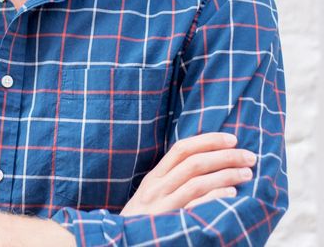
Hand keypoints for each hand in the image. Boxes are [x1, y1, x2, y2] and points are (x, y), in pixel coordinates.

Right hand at [120, 132, 255, 215]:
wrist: (125, 244)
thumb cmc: (143, 222)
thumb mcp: (151, 196)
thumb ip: (171, 181)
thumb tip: (205, 165)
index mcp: (154, 177)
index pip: (182, 148)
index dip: (208, 140)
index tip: (232, 139)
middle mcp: (157, 187)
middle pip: (194, 163)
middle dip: (225, 156)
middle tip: (249, 156)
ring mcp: (163, 205)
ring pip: (197, 182)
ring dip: (226, 174)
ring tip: (247, 174)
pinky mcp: (170, 222)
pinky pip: (195, 205)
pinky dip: (215, 196)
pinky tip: (232, 193)